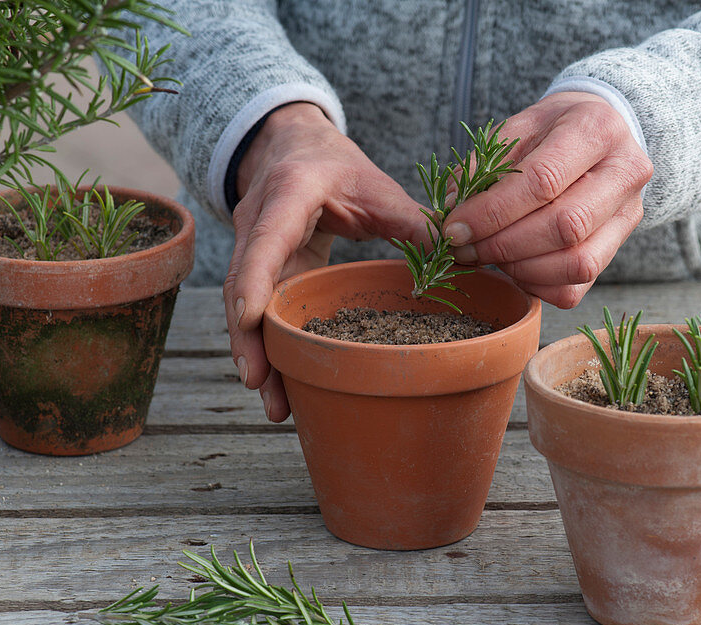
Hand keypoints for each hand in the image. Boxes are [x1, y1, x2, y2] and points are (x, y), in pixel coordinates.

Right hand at [225, 102, 421, 421]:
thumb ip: (412, 220)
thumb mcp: (377, 185)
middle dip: (248, 336)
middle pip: (243, 283)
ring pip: (242, 303)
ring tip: (273, 402)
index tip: (249, 319)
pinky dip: (266, 343)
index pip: (267, 238)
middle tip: (259, 383)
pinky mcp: (258, 267)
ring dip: (255, 352)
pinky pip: (255, 308)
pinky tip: (278, 381)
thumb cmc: (337, 165)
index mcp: (291, 192)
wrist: (292, 146)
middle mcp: (258, 219)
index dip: (253, 277)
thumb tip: (458, 254)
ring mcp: (250, 244)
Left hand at [444, 92, 652, 308]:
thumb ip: (484, 165)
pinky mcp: (619, 247)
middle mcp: (625, 174)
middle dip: (503, 244)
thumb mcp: (518, 127)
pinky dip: (537, 284)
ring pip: (577, 263)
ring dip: (521, 269)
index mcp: (597, 130)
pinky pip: (577, 287)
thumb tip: (451, 211)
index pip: (544, 181)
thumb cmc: (554, 130)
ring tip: (488, 255)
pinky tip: (515, 266)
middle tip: (464, 248)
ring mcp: (628, 215)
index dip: (492, 212)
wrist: (601, 135)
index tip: (454, 227)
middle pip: (565, 226)